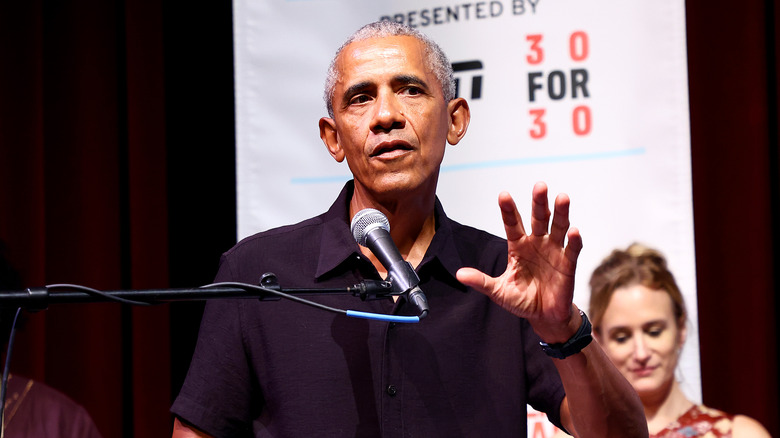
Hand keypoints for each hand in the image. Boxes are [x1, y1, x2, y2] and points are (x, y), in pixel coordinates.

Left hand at [456, 182, 582, 341]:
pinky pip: (572, 249)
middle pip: (538, 218)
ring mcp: (554, 251)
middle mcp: (537, 243)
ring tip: (562, 198)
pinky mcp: (568, 264)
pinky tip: (574, 231)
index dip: (508, 210)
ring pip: (558, 227)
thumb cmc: (522, 300)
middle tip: (540, 186)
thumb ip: (482, 281)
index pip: (512, 224)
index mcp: (518, 246)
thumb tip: (459, 274)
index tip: (503, 195)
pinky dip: (574, 240)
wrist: (544, 317)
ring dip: (560, 213)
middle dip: (539, 203)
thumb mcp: (499, 291)